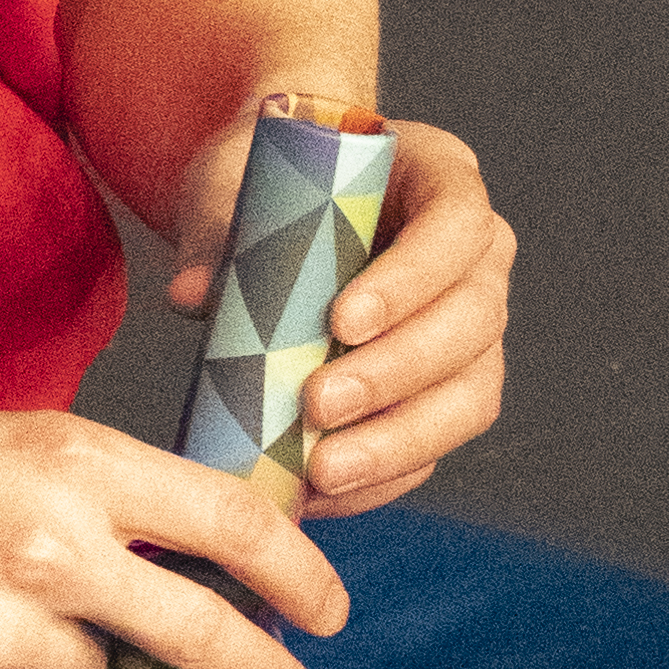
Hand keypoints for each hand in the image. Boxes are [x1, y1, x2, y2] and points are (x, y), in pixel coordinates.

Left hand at [164, 109, 511, 506]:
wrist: (271, 215)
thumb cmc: (267, 184)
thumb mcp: (235, 182)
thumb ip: (216, 228)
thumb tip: (192, 294)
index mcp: (441, 178)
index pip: (458, 224)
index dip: (412, 278)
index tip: (341, 319)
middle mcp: (475, 258)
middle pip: (473, 321)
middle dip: (396, 373)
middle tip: (317, 404)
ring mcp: (470, 332)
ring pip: (470, 396)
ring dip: (397, 440)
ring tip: (321, 469)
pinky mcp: (445, 395)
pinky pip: (434, 446)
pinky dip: (381, 476)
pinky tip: (318, 490)